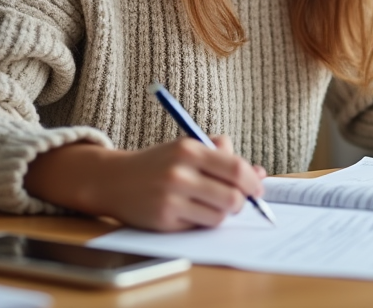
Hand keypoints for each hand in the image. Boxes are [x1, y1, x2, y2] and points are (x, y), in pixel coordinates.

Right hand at [24, 136, 266, 230]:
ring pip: (219, 216)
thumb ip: (222, 154)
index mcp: (190, 149)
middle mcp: (180, 173)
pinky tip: (189, 211)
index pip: (236, 169)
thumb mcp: (187, 146)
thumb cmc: (158, 163)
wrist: (114, 179)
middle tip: (237, 201)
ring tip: (209, 204)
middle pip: (233, 197)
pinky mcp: (164, 220)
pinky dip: (202, 221)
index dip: (253, 182)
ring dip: (221, 214)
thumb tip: (259, 174)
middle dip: (241, 203)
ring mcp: (171, 198)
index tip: (257, 188)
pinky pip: (200, 226)